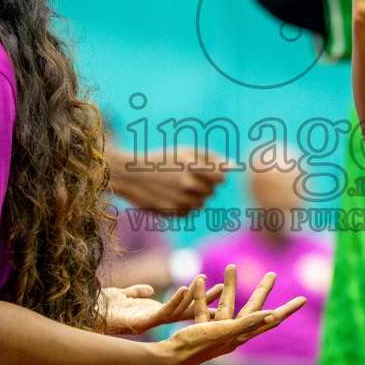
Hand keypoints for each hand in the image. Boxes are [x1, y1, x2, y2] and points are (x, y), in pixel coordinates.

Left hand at [100, 281, 219, 335]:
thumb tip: (149, 289)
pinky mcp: (141, 322)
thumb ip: (137, 292)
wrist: (84, 313)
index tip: (219, 293)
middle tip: (227, 292)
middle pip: (188, 312)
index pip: (183, 308)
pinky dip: (174, 301)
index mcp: (153, 314)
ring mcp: (149, 322)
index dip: (200, 301)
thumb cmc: (101, 306)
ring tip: (213, 287)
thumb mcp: (123, 295)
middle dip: (208, 302)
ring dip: (196, 299)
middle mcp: (154, 320)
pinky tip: (184, 290)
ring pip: (180, 312)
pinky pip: (162, 313)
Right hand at [106, 144, 231, 215]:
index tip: (205, 172)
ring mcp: (179, 200)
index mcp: (191, 165)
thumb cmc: (162, 160)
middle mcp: (186, 184)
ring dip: (194, 197)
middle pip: (211, 191)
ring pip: (201, 203)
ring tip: (177, 187)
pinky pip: (188, 212)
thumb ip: (211, 157)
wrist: (130, 175)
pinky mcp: (172, 212)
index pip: (221, 177)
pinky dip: (183, 206)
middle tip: (185, 177)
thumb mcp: (185, 151)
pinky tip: (170, 196)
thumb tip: (234, 167)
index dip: (215, 175)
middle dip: (203, 185)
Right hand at [148, 264, 305, 364]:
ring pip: (227, 302)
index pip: (272, 319)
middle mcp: (233, 332)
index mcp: (243, 333)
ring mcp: (217, 329)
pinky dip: (203, 294)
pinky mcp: (201, 326)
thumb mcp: (225, 332)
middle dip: (262, 290)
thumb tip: (274, 315)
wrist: (170, 357)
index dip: (287, 309)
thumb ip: (248, 323)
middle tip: (272, 274)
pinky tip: (201, 280)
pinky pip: (204, 306)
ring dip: (229, 285)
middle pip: (254, 306)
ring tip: (231, 266)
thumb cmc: (198, 345)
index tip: (302, 299)